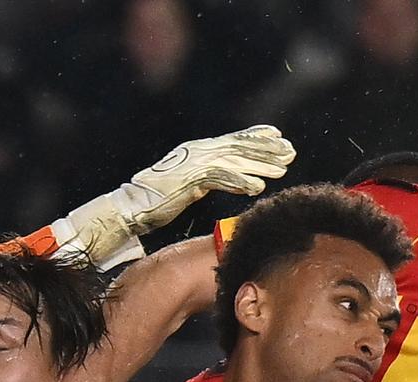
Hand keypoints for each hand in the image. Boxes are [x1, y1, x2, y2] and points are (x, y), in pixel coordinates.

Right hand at [53, 126, 296, 268]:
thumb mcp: (185, 186)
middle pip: (238, 148)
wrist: (128, 209)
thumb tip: (222, 181)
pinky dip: (239, 182)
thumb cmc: (153, 204)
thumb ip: (204, 179)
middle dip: (265, 149)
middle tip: (289, 151)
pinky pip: (219, 178)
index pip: (231, 140)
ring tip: (283, 167)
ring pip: (234, 160)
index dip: (255, 137)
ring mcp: (192, 164)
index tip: (278, 136)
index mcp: (196, 152)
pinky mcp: (188, 180)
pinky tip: (256, 188)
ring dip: (260, 164)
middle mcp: (196, 153)